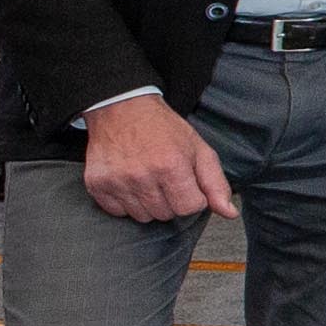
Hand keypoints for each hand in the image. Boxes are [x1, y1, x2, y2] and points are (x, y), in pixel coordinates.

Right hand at [71, 92, 233, 224]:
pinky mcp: (97, 184)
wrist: (122, 109)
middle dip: (170, 200)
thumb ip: (216, 184)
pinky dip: (126, 202)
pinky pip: (118, 212)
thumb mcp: (199, 149)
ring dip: (148, 203)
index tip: (185, 182)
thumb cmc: (163, 129)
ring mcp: (117, 182)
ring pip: (142, 217)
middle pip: (166, 214)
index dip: (191, 197)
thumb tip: (229, 213)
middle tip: (164, 177)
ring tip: (146, 179)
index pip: (189, 208)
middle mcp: (142, 176)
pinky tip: (129, 181)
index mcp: (171, 166)